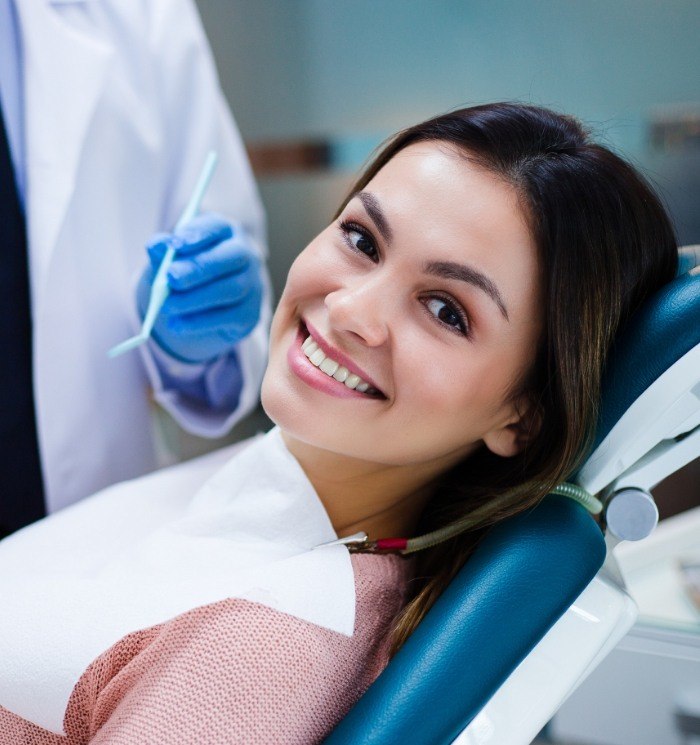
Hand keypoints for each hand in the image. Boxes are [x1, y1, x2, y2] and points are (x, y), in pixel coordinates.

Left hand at [137, 214, 262, 363]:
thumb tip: (155, 246)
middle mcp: (246, 255)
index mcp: (226, 232)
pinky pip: (228, 318)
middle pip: (232, 257)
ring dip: (196, 298)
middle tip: (171, 277)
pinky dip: (199, 322)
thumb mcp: (171, 259)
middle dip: (199, 267)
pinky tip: (176, 325)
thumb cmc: (187, 273)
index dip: (197, 235)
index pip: (217, 227)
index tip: (174, 245)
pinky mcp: (249, 314)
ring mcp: (253, 285)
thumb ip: (163, 251)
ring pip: (231, 289)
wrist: (202, 307)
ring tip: (167, 305)